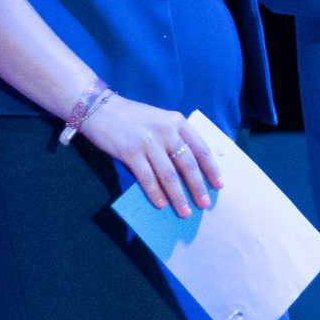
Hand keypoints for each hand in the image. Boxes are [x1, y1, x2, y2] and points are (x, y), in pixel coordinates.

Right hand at [80, 95, 225, 216]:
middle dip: (198, 187)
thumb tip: (184, 173)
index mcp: (177, 122)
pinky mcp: (130, 152)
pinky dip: (155, 193)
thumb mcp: (159, 121)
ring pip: (169, 175)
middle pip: (187, 164)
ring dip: (178, 196)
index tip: (219, 184)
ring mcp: (148, 141)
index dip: (211, 168)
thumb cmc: (132, 118)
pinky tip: (161, 204)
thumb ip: (172, 139)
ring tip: (185, 211)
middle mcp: (166, 131)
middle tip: (205, 204)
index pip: (201, 147)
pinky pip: (147, 178)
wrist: (100, 108)